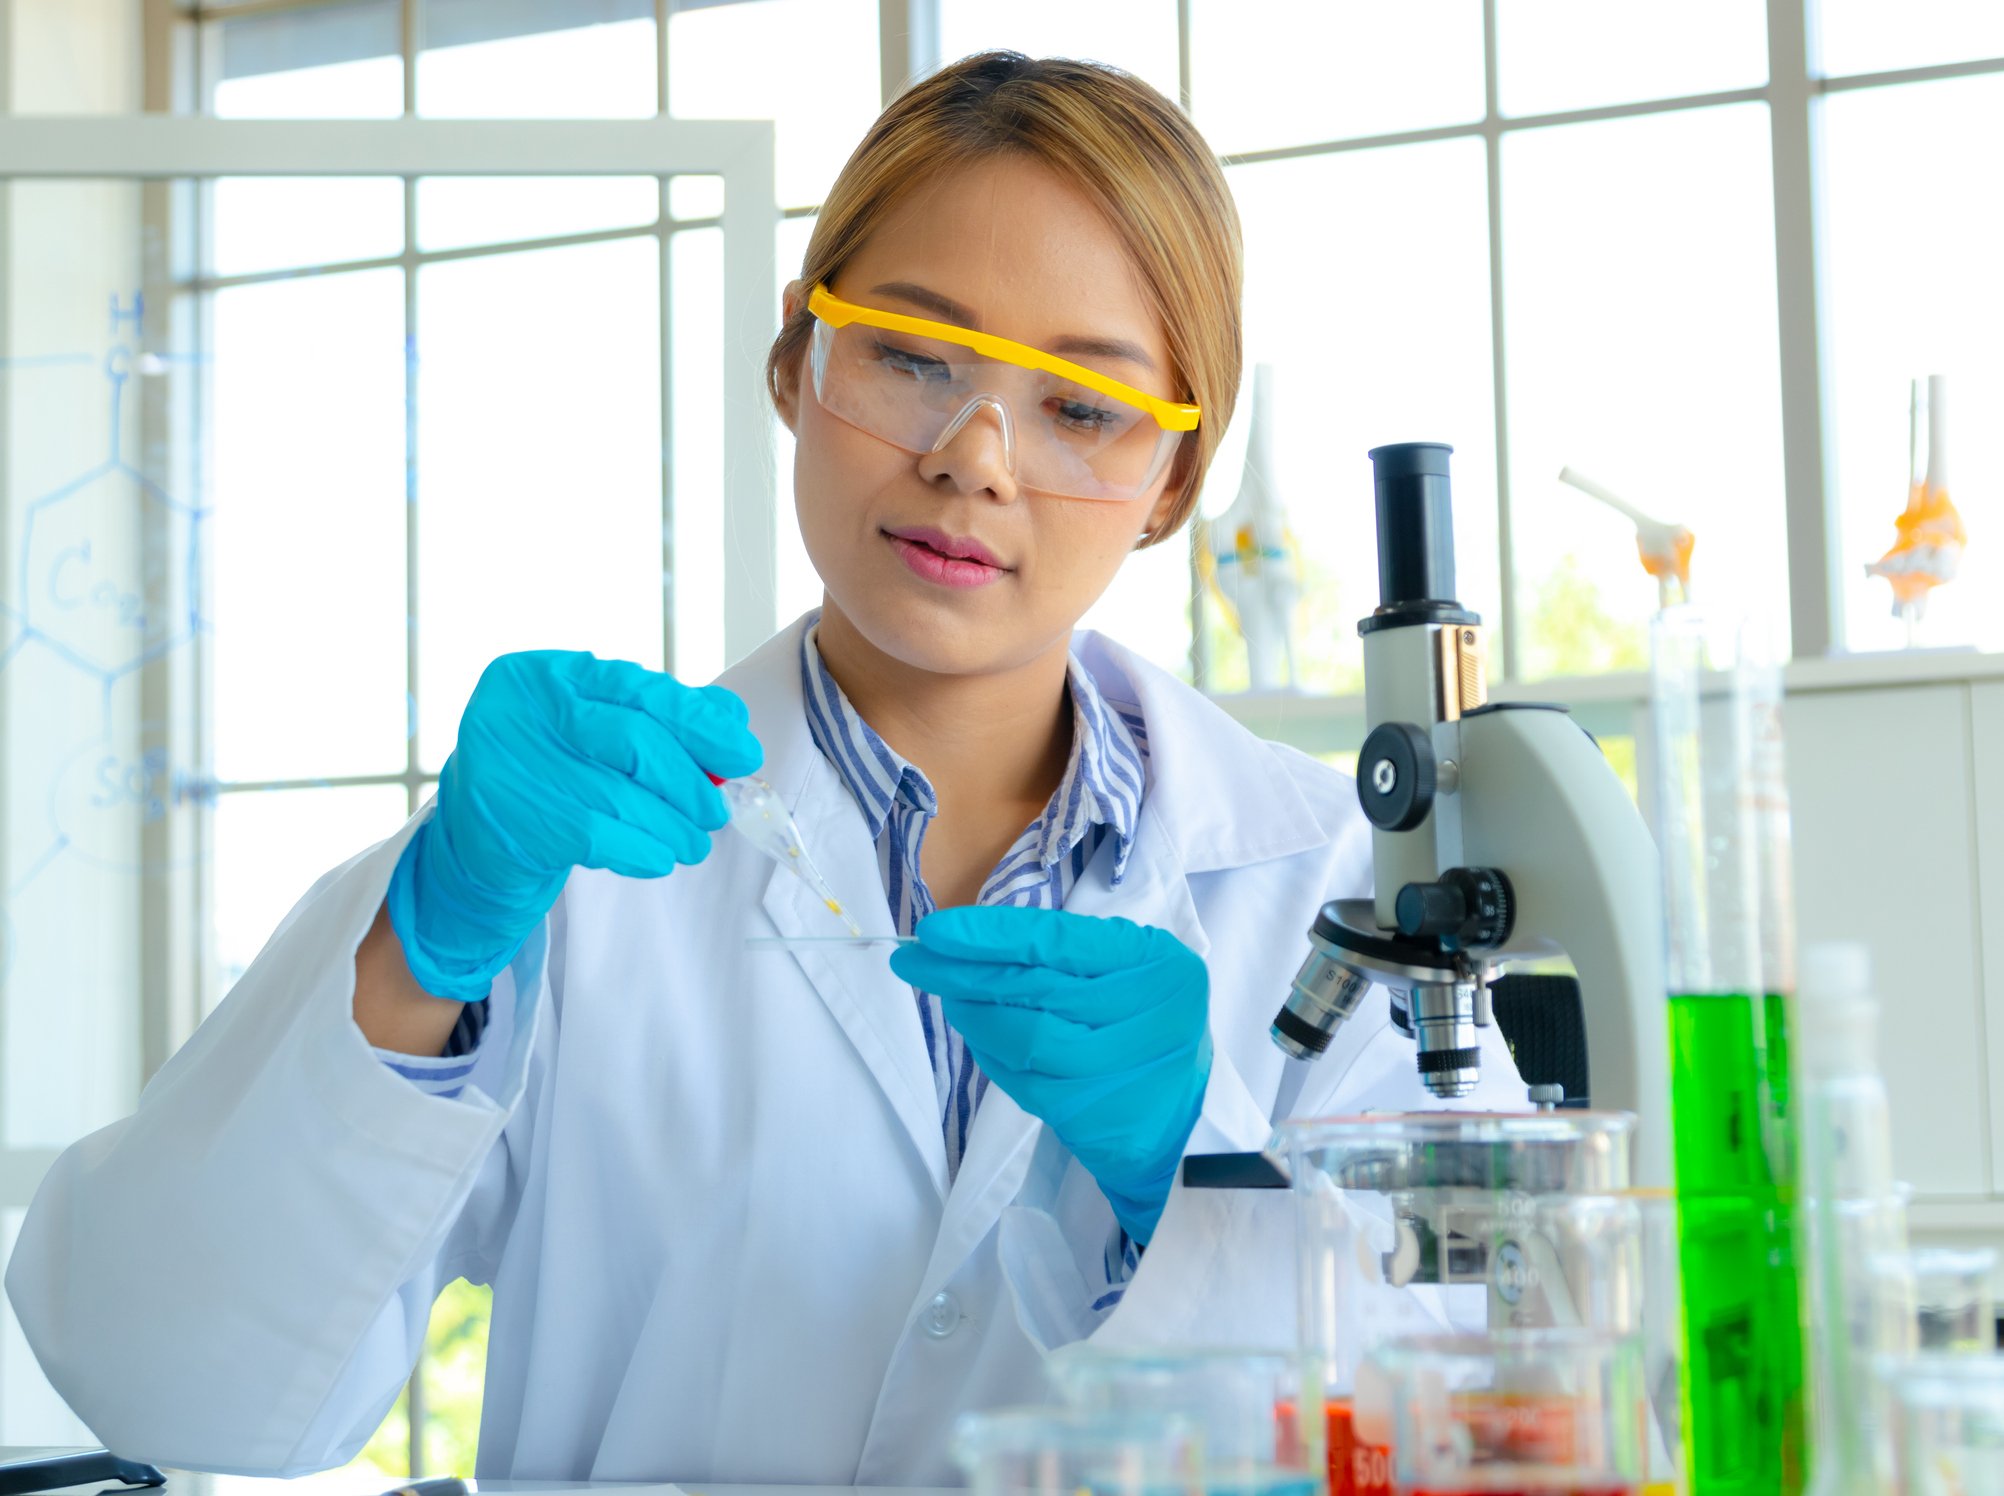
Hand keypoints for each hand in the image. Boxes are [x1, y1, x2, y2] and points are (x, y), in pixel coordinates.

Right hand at [387, 651, 761, 998]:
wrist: (471, 843)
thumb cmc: (549, 777)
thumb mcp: (594, 732)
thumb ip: (658, 717)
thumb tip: (732, 719)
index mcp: (543, 673)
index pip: (638, 689)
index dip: (700, 721)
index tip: (744, 750)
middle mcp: (519, 709)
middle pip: (635, 740)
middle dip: (690, 780)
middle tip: (717, 809)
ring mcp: (510, 764)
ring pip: (622, 795)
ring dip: (674, 825)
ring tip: (695, 842)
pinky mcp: (513, 819)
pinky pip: (600, 837)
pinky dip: (642, 849)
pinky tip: (659, 857)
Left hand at [890, 905, 1210, 1243]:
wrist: (1179, 1116)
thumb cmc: (1149, 1021)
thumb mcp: (1134, 967)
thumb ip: (1071, 951)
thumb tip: (979, 941)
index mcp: (1154, 963)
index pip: (1057, 943)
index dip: (991, 935)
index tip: (938, 930)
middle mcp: (1143, 1014)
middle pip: (1033, 989)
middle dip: (964, 972)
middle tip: (913, 958)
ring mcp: (1117, 1070)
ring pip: (1023, 1037)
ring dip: (973, 1015)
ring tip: (945, 995)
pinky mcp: (1090, 1113)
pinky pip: (1022, 1078)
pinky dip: (990, 1053)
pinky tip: (975, 1032)